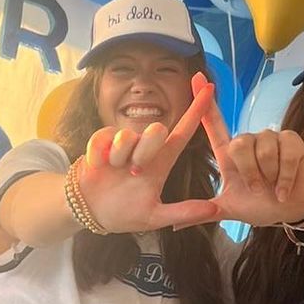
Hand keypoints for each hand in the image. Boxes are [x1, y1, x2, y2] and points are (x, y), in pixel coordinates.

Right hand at [78, 80, 221, 233]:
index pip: (184, 132)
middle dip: (146, 149)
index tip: (210, 86)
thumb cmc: (124, 213)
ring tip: (114, 171)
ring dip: (120, 156)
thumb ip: (183, 213)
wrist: (89, 211)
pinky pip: (104, 136)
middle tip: (133, 171)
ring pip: (128, 135)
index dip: (196, 110)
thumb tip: (214, 208)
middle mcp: (144, 147)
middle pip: (156, 129)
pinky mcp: (101, 140)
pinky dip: (100, 154)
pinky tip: (98, 166)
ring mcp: (123, 142)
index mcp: (161, 162)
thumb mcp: (155, 217)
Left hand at [193, 74, 303, 226]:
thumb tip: (172, 225)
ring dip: (268, 176)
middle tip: (258, 188)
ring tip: (273, 188)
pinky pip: (285, 154)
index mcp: (231, 153)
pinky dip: (284, 177)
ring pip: (263, 150)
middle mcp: (250, 141)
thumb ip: (203, 212)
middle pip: (240, 144)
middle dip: (250, 172)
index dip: (205, 102)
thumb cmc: (262, 205)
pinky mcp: (292, 141)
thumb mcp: (230, 210)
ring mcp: (272, 138)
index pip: (215, 123)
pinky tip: (285, 189)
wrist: (295, 209)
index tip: (197, 78)